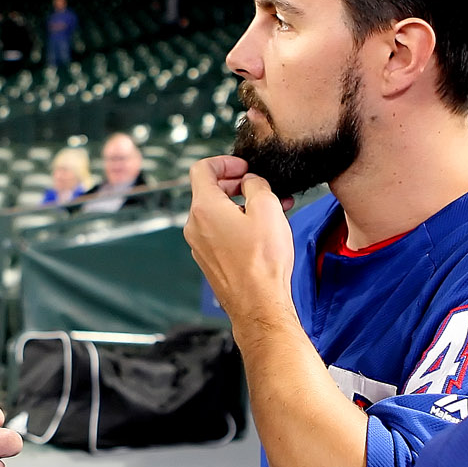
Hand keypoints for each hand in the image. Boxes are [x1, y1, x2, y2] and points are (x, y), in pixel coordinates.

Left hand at [185, 156, 296, 324]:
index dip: (224, 162)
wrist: (258, 304)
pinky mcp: (209, 260)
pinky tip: (263, 230)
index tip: (243, 167)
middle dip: (237, 184)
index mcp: (204, 208)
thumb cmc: (262, 261)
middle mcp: (195, 226)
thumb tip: (251, 182)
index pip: (202, 169)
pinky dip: (238, 224)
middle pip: (210, 191)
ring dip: (242, 205)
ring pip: (218, 213)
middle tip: (261, 186)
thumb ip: (256, 184)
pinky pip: (220, 232)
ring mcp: (200, 245)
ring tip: (272, 209)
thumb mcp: (267, 208)